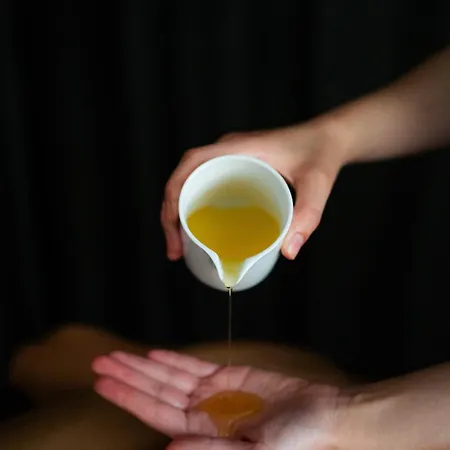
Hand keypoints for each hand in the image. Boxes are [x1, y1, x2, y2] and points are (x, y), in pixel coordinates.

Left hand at [92, 350, 345, 449]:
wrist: (323, 415)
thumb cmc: (297, 441)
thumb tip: (169, 448)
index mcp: (204, 433)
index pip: (156, 413)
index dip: (130, 398)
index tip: (105, 384)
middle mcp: (202, 413)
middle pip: (156, 391)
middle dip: (128, 377)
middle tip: (100, 362)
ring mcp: (214, 393)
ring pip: (171, 375)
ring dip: (145, 365)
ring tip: (119, 355)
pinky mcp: (229, 376)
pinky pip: (195, 366)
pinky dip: (174, 359)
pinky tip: (156, 354)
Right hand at [162, 122, 347, 260]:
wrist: (329, 138)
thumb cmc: (320, 153)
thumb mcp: (316, 183)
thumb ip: (307, 215)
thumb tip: (288, 252)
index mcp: (236, 148)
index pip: (189, 166)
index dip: (172, 196)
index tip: (174, 230)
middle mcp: (227, 151)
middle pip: (182, 178)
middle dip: (171, 214)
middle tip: (175, 250)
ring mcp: (229, 158)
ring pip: (190, 183)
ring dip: (178, 212)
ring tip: (181, 246)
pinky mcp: (235, 168)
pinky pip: (204, 185)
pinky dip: (194, 207)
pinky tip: (199, 230)